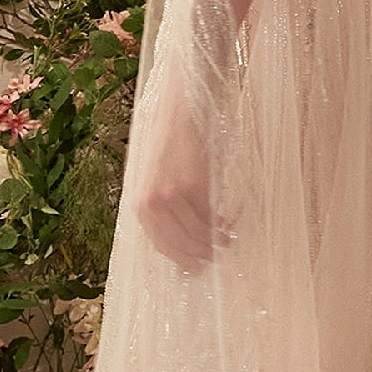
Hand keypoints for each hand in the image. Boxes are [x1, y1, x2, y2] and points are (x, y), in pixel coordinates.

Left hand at [135, 85, 233, 272]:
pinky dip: (224, 221)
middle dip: (202, 255)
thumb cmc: (170, 139)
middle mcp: (151, 204)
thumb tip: (181, 232)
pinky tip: (232, 218)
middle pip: (180, 246)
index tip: (198, 264)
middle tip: (219, 254)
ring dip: (216, 240)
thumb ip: (162, 204)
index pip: (161, 246)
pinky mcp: (192, 185)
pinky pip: (211, 215)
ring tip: (231, 238)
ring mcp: (170, 195)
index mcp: (139, 203)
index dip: (182, 258)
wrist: (178, 107)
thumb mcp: (156, 176)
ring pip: (198, 235)